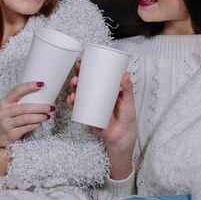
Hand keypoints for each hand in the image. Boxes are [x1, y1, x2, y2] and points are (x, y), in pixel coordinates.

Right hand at [0, 81, 53, 147]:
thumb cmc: (7, 118)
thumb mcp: (9, 107)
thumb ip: (20, 101)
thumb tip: (42, 95)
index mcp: (5, 102)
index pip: (17, 91)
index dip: (29, 86)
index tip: (41, 84)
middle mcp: (4, 112)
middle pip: (25, 107)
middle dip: (40, 107)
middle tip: (51, 107)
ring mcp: (7, 124)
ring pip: (26, 119)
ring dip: (39, 117)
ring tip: (47, 116)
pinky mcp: (11, 134)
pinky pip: (26, 128)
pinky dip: (35, 125)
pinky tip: (40, 123)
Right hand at [67, 65, 136, 179]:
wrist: (123, 136)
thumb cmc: (127, 117)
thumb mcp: (128, 100)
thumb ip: (127, 88)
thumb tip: (126, 74)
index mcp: (105, 89)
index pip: (94, 76)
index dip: (86, 69)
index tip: (81, 63)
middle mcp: (96, 96)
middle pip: (83, 84)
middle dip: (77, 78)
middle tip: (76, 76)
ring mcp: (91, 105)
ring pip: (78, 94)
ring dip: (73, 89)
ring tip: (74, 87)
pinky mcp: (88, 115)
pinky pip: (77, 108)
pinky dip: (72, 103)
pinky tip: (72, 100)